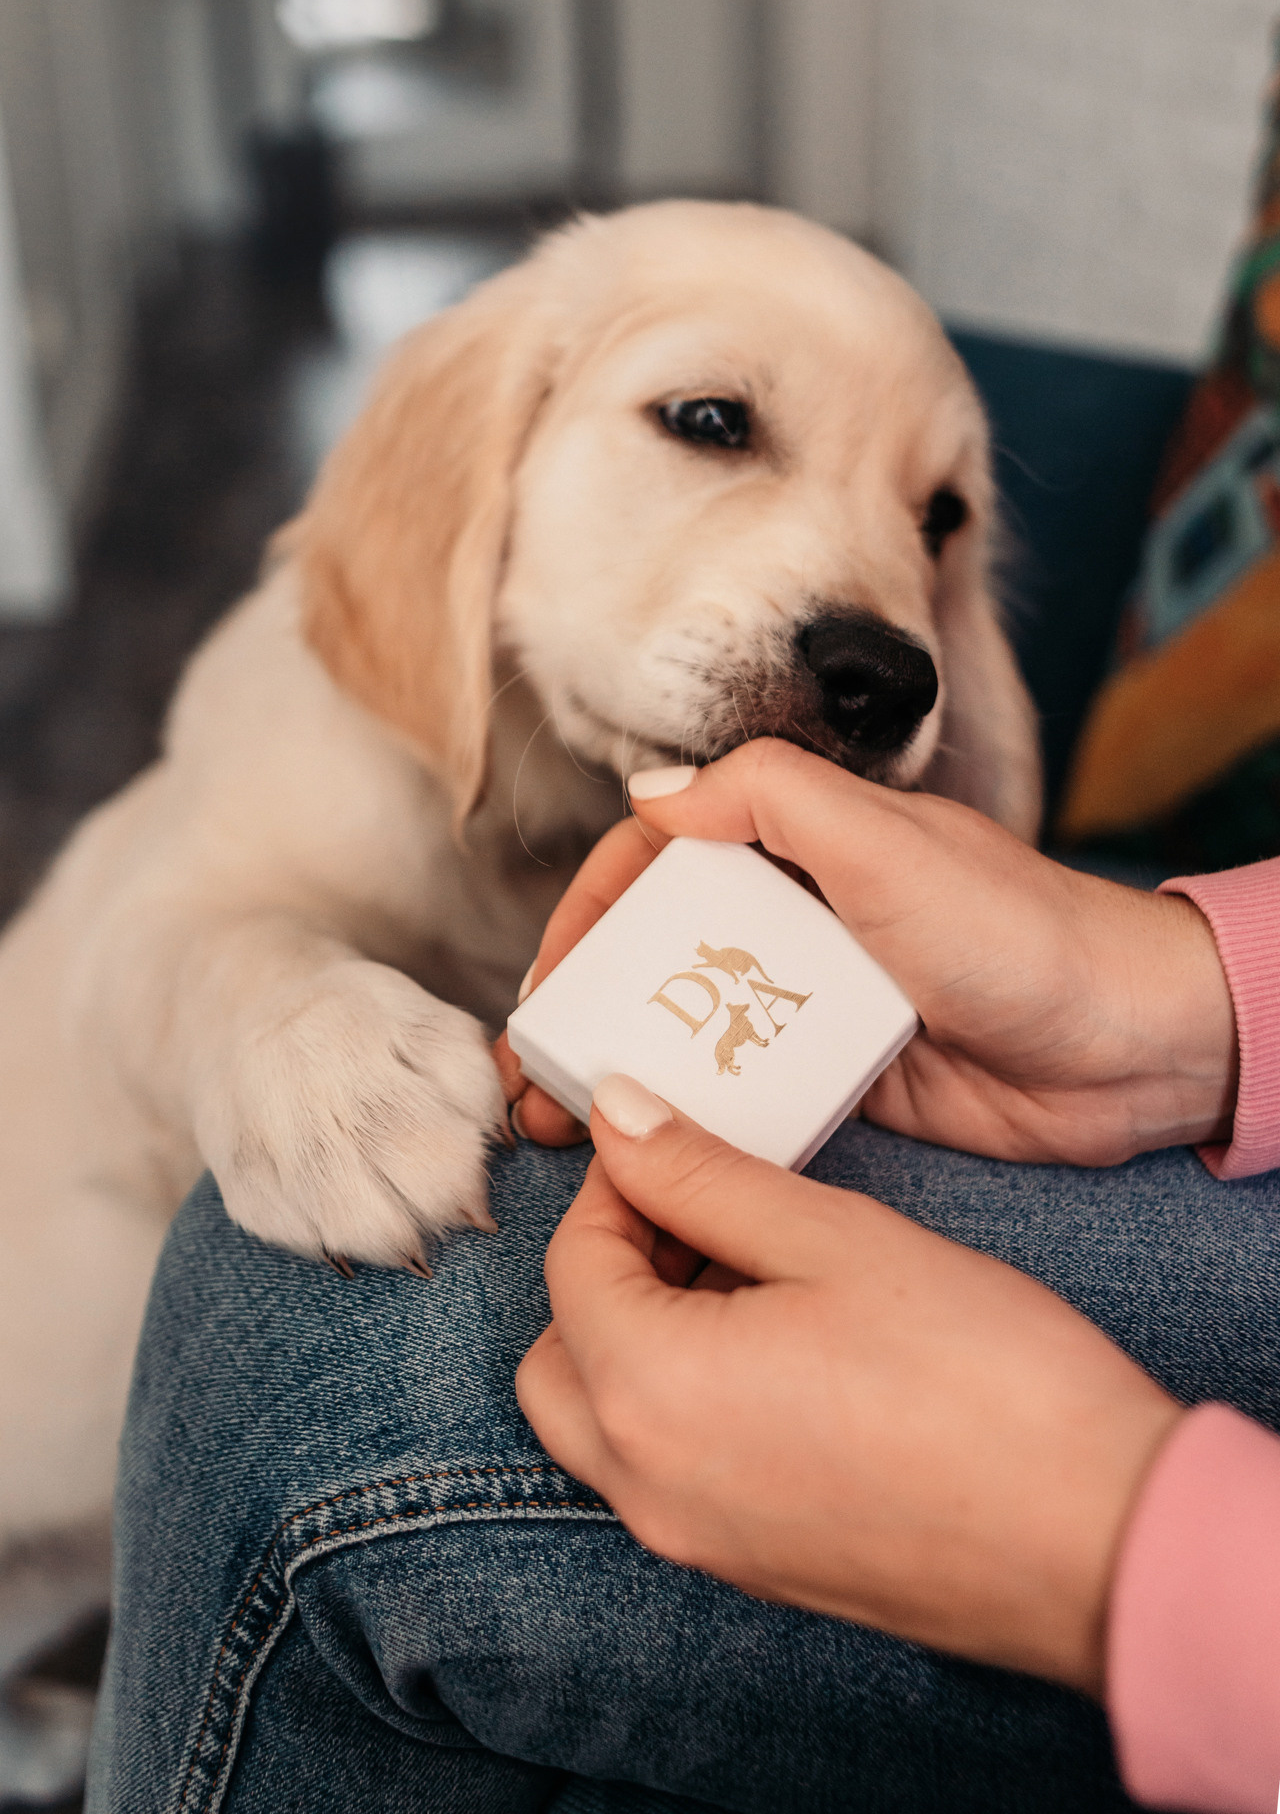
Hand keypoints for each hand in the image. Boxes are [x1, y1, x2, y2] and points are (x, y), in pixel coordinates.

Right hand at [497, 740, 1237, 1166]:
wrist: (1130, 1049)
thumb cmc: (1020, 933)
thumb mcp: (888, 843)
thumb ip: (770, 797)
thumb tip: (650, 790)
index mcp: (800, 843)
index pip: (659, 859)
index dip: (589, 913)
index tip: (546, 982)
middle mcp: (798, 917)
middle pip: (658, 950)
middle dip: (584, 1004)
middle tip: (528, 1070)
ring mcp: (815, 1002)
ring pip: (690, 1029)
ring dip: (619, 1071)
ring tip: (555, 1125)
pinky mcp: (840, 1081)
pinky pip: (743, 1095)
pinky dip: (688, 1118)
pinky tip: (641, 1155)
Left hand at [516, 1076, 1182, 1694]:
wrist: (1098, 1539)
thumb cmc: (979, 1380)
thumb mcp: (834, 1239)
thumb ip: (705, 1177)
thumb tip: (618, 1119)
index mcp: (650, 1391)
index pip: (573, 1266)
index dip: (615, 1186)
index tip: (674, 1145)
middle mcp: (648, 1484)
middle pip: (563, 1355)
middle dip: (609, 1271)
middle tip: (700, 1214)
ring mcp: (697, 1539)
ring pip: (606, 1422)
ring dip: (641, 1337)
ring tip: (750, 1273)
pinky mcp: (752, 1566)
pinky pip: (667, 1472)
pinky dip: (684, 1401)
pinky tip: (783, 1349)